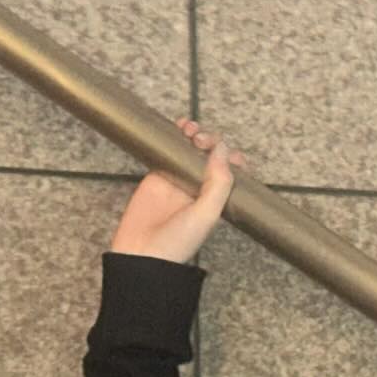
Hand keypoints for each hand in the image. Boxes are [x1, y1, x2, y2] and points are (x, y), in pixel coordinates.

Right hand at [108, 116, 251, 264]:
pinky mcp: (158, 173)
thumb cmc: (179, 240)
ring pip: (191, 148)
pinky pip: (168, 149)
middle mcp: (202, 186)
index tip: (226, 152)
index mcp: (219, 198)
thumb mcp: (207, 214)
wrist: (143, 251)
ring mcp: (180, 178)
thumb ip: (219, 183)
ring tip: (190, 130)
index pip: (233, 171)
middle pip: (213, 155)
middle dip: (211, 141)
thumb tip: (222, 149)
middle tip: (201, 141)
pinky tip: (177, 126)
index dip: (232, 156)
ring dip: (196, 133)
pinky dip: (174, 134)